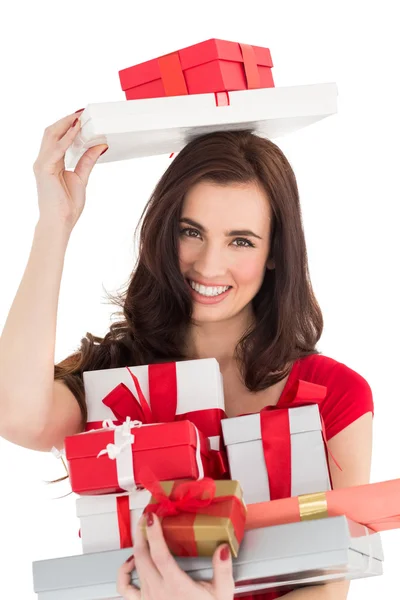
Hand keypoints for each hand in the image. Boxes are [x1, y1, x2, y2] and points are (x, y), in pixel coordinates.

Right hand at [33, 110, 107, 232]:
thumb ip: (88, 160)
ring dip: (66, 124)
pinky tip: (76, 130)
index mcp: (51, 162)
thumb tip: (100, 145)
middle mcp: (44, 160)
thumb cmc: (67, 205)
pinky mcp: (44, 169)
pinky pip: (56, 149)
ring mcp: (42, 164)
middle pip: (51, 132)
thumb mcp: (82, 178)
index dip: (68, 125)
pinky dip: (67, 138)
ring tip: (79, 116)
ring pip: (51, 136)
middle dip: (66, 120)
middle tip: (82, 112)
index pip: (57, 137)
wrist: (60, 222)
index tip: (81, 117)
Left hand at [117, 512, 234, 599]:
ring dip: (136, 545)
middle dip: (142, 532)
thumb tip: (222, 549)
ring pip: (135, 565)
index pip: (159, 554)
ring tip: (142, 531)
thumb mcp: (222, 593)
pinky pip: (125, 587)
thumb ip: (223, 571)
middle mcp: (158, 591)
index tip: (152, 516)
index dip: (153, 533)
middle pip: (142, 555)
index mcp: (177, 587)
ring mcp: (147, 597)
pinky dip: (124, 571)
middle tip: (147, 515)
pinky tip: (131, 561)